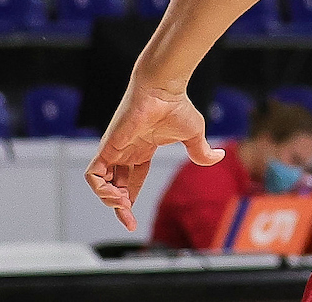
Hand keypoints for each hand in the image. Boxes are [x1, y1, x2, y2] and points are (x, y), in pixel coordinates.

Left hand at [86, 79, 219, 231]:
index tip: (133, 221)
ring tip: (122, 205)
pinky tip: (115, 195)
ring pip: (101, 183)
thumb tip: (218, 158)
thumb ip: (201, 150)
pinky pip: (93, 175)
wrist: (163, 89)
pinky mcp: (107, 147)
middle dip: (120, 207)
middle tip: (129, 221)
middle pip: (115, 187)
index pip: (130, 182)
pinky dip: (100, 189)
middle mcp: (126, 152)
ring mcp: (115, 150)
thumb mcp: (193, 135)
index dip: (130, 201)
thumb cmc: (177, 106)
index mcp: (142, 151)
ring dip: (109, 199)